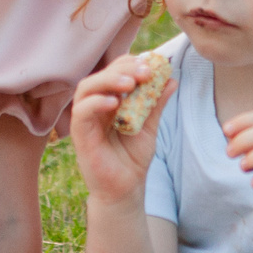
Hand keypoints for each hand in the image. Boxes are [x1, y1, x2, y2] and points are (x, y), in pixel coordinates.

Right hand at [68, 54, 175, 205]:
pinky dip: (96, 102)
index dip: (130, 63)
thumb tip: (172, 79)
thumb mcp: (150, 126)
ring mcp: (85, 120)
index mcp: (109, 101)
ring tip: (130, 84)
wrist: (126, 189)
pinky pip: (81, 112)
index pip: (114, 72)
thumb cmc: (133, 157)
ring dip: (108, 80)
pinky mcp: (80, 135)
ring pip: (86, 88)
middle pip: (100, 75)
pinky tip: (114, 103)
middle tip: (145, 71)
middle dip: (122, 68)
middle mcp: (95, 106)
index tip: (151, 64)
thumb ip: (156, 103)